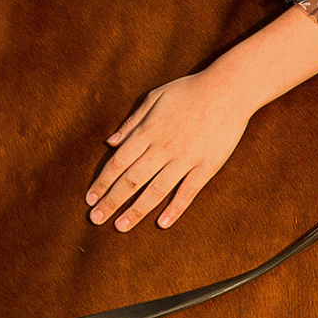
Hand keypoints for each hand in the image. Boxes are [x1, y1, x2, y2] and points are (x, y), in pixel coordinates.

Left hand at [87, 72, 253, 231]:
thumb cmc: (188, 91)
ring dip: (136, 210)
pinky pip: (187, 192)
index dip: (102, 183)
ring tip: (120, 227)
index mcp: (147, 131)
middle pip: (131, 180)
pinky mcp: (206, 166)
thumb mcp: (154, 98)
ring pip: (155, 190)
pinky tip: (161, 223)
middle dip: (111, 201)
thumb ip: (131, 122)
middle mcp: (162, 148)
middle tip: (96, 219)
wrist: (227, 91)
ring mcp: (185, 159)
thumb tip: (109, 142)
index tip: (90, 199)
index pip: (118, 163)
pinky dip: (174, 209)